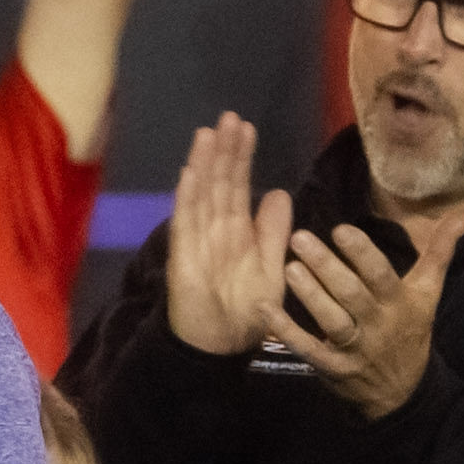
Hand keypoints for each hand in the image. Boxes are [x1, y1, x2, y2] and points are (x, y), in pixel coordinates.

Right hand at [158, 114, 293, 358]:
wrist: (221, 346)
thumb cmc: (247, 312)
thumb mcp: (272, 267)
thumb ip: (274, 232)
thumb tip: (279, 192)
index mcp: (237, 231)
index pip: (238, 185)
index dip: (241, 157)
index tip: (246, 128)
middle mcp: (215, 229)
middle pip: (219, 182)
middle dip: (224, 150)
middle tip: (229, 117)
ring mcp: (197, 240)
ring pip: (201, 194)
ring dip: (204, 164)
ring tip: (209, 133)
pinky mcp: (184, 255)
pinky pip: (185, 222)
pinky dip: (187, 197)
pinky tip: (190, 172)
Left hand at [274, 219, 451, 421]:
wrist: (402, 391)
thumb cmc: (409, 331)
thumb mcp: (428, 292)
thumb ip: (440, 252)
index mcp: (399, 303)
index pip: (381, 275)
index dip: (362, 253)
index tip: (340, 230)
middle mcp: (378, 325)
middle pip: (352, 294)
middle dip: (326, 266)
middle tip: (299, 238)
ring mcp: (355, 349)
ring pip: (331, 320)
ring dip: (309, 295)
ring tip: (288, 267)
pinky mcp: (334, 369)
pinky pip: (309, 350)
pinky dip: (287, 332)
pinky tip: (267, 310)